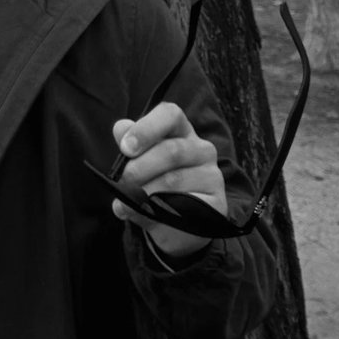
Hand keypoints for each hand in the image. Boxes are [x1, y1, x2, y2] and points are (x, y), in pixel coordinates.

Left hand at [112, 103, 226, 259]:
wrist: (173, 223)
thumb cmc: (153, 182)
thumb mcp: (137, 163)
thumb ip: (129, 145)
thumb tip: (120, 129)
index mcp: (180, 131)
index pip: (170, 114)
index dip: (146, 129)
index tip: (125, 148)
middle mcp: (201, 149)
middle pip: (171, 150)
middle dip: (139, 167)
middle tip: (123, 180)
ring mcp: (212, 175)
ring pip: (174, 179)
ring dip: (145, 191)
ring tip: (129, 199)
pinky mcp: (217, 202)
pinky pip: (183, 205)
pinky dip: (158, 209)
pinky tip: (147, 212)